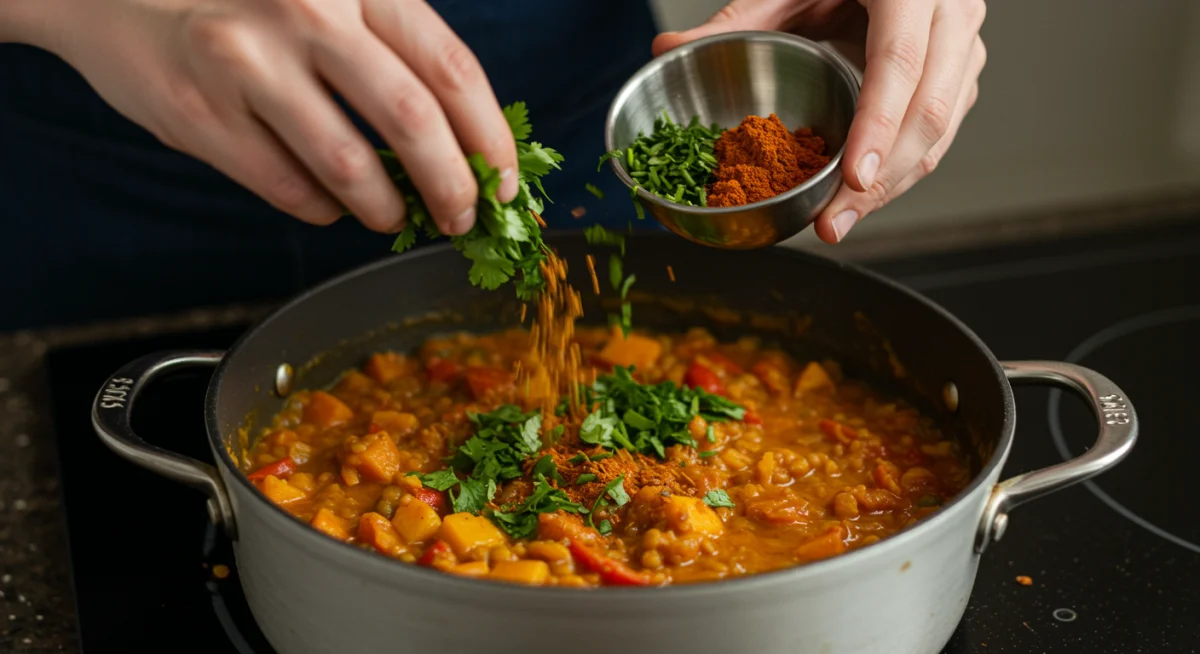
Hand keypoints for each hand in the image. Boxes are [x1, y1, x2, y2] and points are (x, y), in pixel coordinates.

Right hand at [46, 0, 517, 234]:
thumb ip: (389, 45)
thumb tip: (462, 137)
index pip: (450, 68)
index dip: (491, 137)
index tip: (505, 181)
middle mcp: (305, 13)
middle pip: (413, 123)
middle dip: (454, 188)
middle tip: (463, 218)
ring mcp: (248, 65)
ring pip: (351, 169)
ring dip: (386, 210)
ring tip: (392, 217)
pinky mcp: (202, 118)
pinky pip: (288, 190)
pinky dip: (322, 210)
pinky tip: (327, 202)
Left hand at [653, 0, 985, 243]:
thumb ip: (736, 18)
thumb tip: (665, 49)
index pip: (900, 65)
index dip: (877, 126)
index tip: (851, 178)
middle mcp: (951, 17)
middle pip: (928, 112)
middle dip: (879, 180)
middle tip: (832, 222)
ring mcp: (965, 48)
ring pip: (941, 133)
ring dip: (890, 187)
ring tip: (837, 222)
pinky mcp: (962, 74)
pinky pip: (941, 134)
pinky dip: (899, 171)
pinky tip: (859, 198)